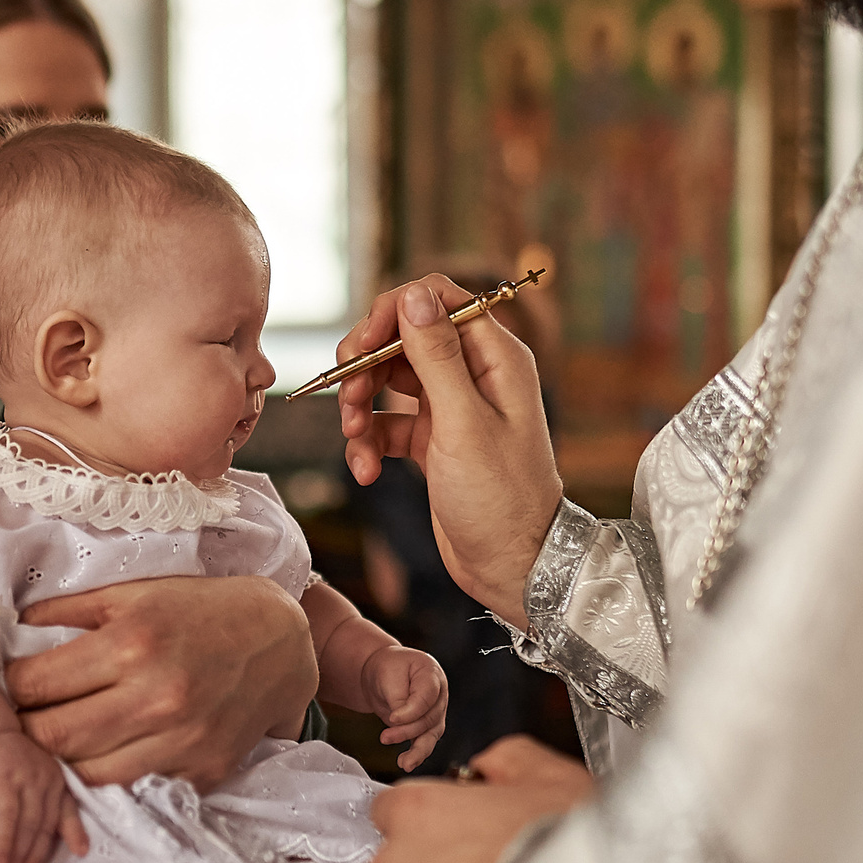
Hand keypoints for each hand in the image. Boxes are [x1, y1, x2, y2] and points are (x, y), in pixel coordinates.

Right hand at [0, 731, 89, 862]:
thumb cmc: (4, 763)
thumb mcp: (30, 779)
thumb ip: (37, 802)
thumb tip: (36, 841)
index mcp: (55, 779)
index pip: (67, 810)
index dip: (74, 832)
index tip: (82, 852)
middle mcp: (46, 779)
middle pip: (45, 825)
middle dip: (37, 857)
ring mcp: (26, 779)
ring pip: (27, 825)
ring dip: (19, 855)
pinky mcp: (3, 782)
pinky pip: (6, 820)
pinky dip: (4, 844)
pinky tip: (0, 862)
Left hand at [13, 575, 319, 788]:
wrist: (281, 640)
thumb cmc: (200, 609)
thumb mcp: (135, 592)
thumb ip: (69, 608)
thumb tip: (12, 626)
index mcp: (131, 643)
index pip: (36, 685)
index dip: (10, 689)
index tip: (8, 686)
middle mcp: (156, 697)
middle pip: (54, 738)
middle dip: (25, 732)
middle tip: (21, 721)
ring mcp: (182, 742)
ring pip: (88, 776)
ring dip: (61, 764)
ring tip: (56, 743)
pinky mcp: (202, 772)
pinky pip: (135, 791)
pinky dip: (110, 780)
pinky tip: (102, 758)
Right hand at [335, 278, 562, 627]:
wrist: (514, 567)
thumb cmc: (502, 499)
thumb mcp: (463, 423)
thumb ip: (437, 356)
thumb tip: (413, 295)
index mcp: (494, 357)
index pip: (436, 299)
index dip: (392, 314)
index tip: (361, 347)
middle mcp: (474, 374)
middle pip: (402, 337)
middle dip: (366, 364)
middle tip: (348, 396)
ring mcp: (452, 407)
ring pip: (387, 380)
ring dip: (360, 406)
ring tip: (354, 439)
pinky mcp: (433, 440)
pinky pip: (387, 423)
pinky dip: (370, 443)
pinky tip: (368, 471)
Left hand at [361, 644, 448, 771]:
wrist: (381, 673)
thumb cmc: (386, 667)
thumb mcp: (388, 675)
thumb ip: (397, 699)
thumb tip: (400, 723)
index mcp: (431, 674)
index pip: (428, 696)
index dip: (411, 711)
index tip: (393, 718)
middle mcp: (439, 694)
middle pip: (429, 718)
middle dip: (406, 731)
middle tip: (385, 737)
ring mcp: (436, 711)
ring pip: (431, 735)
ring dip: (417, 750)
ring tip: (403, 762)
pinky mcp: (427, 726)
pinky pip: (425, 742)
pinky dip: (417, 755)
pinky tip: (407, 763)